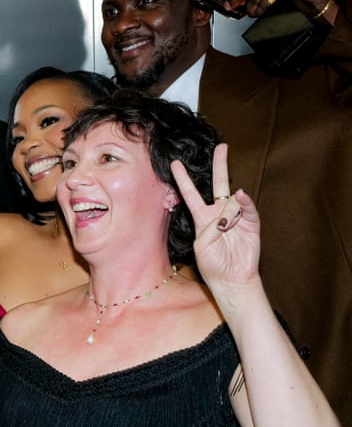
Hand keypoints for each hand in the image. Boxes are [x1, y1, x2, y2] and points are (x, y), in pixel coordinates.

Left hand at [171, 142, 260, 290]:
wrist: (230, 280)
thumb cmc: (212, 265)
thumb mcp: (201, 246)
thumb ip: (209, 227)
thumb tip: (227, 213)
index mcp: (202, 219)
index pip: (191, 194)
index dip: (183, 180)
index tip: (175, 164)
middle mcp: (219, 214)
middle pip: (219, 184)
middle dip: (220, 165)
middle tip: (222, 146)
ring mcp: (236, 217)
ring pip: (233, 200)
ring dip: (228, 213)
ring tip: (226, 229)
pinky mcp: (251, 223)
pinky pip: (249, 209)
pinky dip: (245, 202)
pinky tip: (242, 196)